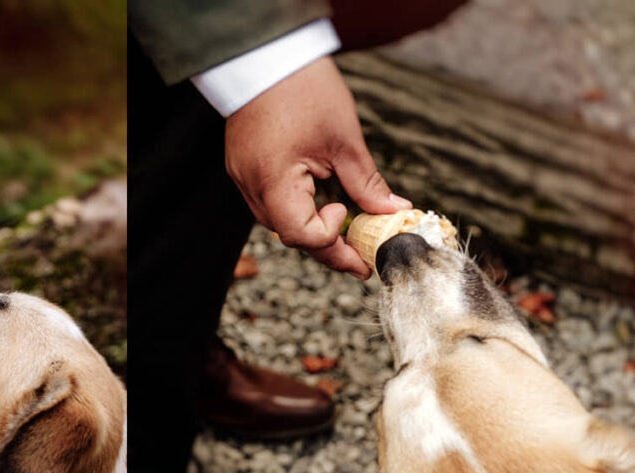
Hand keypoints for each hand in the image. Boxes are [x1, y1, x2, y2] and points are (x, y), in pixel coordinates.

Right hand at [224, 56, 411, 278]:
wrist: (265, 54)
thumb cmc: (303, 88)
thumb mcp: (344, 139)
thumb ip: (366, 182)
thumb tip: (392, 210)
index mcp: (274, 181)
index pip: (301, 235)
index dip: (332, 240)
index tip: (356, 229)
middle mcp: (251, 186)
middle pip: (289, 235)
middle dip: (326, 247)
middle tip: (360, 256)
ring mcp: (243, 178)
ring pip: (278, 221)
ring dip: (309, 229)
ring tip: (343, 228)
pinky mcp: (243, 168)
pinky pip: (269, 202)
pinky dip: (294, 209)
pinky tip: (317, 204)